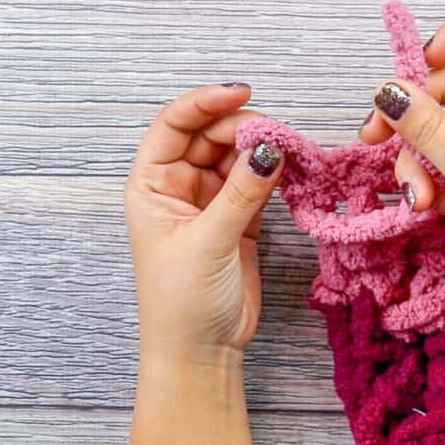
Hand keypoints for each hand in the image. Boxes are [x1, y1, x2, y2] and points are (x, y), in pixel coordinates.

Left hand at [124, 83, 282, 364]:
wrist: (201, 351)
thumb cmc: (183, 301)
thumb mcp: (208, 241)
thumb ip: (240, 193)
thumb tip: (270, 149)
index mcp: (151, 186)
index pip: (173, 126)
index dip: (204, 104)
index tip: (240, 93)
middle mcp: (178, 188)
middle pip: (210, 137)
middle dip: (242, 128)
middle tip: (276, 134)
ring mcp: (210, 202)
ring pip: (237, 157)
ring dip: (262, 149)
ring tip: (291, 149)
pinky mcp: (239, 220)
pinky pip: (257, 183)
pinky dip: (274, 172)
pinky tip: (293, 167)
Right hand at [359, 10, 444, 310]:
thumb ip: (427, 127)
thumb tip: (387, 91)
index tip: (420, 62)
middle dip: (411, 117)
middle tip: (374, 138)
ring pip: (439, 131)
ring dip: (416, 159)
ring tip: (415, 194)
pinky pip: (444, 162)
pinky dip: (428, 180)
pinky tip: (426, 206)